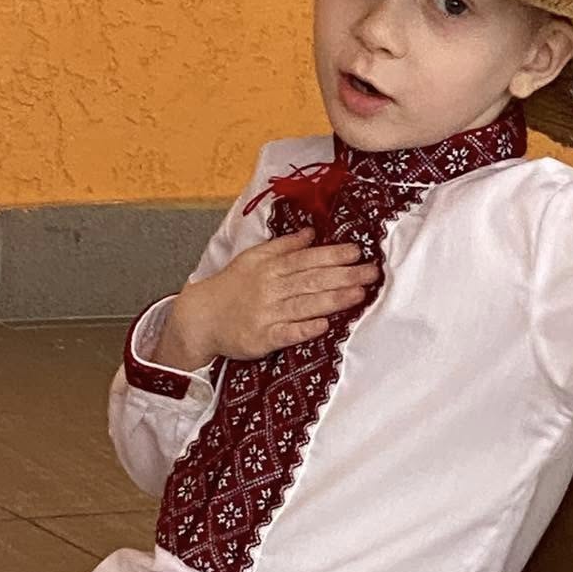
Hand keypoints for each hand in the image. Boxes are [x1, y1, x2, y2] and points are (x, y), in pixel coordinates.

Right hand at [157, 229, 378, 367]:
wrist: (201, 317)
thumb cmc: (232, 286)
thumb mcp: (254, 258)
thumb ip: (284, 245)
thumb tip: (312, 232)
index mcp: (270, 267)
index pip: (306, 259)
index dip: (333, 255)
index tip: (358, 252)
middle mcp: (270, 289)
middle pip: (311, 280)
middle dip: (344, 276)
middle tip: (371, 272)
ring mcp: (266, 314)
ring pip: (304, 305)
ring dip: (333, 299)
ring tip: (359, 294)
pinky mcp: (262, 339)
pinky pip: (286, 333)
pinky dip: (305, 329)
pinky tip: (325, 325)